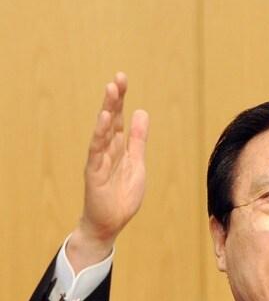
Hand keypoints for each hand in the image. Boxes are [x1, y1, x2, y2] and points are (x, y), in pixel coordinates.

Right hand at [68, 72, 148, 270]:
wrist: (110, 223)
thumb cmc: (122, 196)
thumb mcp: (137, 164)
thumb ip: (138, 141)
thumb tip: (142, 112)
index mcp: (119, 148)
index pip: (120, 119)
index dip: (121, 100)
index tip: (123, 79)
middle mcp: (107, 150)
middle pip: (111, 120)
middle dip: (114, 99)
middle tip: (118, 77)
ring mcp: (99, 160)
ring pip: (103, 130)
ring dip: (108, 110)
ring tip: (111, 90)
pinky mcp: (94, 172)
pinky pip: (97, 149)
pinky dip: (101, 133)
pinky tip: (106, 119)